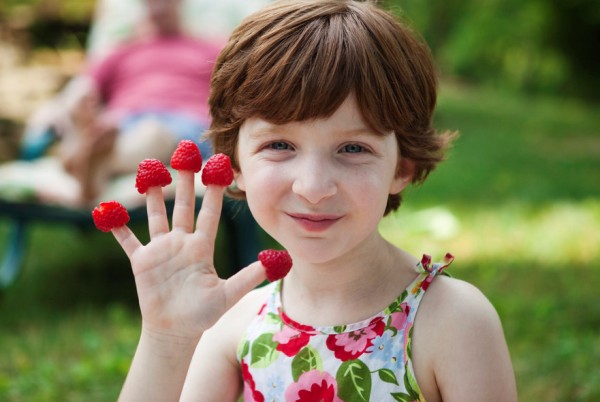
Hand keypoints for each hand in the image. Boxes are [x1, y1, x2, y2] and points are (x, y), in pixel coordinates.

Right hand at [111, 170, 265, 341]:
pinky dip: (117, 226)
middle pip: (183, 205)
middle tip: (185, 153)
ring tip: (150, 168)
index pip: (210, 213)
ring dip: (152, 194)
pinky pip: (127, 240)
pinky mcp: (142, 261)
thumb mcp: (228, 294)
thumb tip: (278, 260)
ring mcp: (161, 250)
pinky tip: (108, 210)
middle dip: (184, 180)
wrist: (175, 331)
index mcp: (202, 247)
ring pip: (156, 215)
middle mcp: (182, 243)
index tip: (219, 166)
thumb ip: (250, 276)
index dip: (214, 190)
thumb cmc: (202, 314)